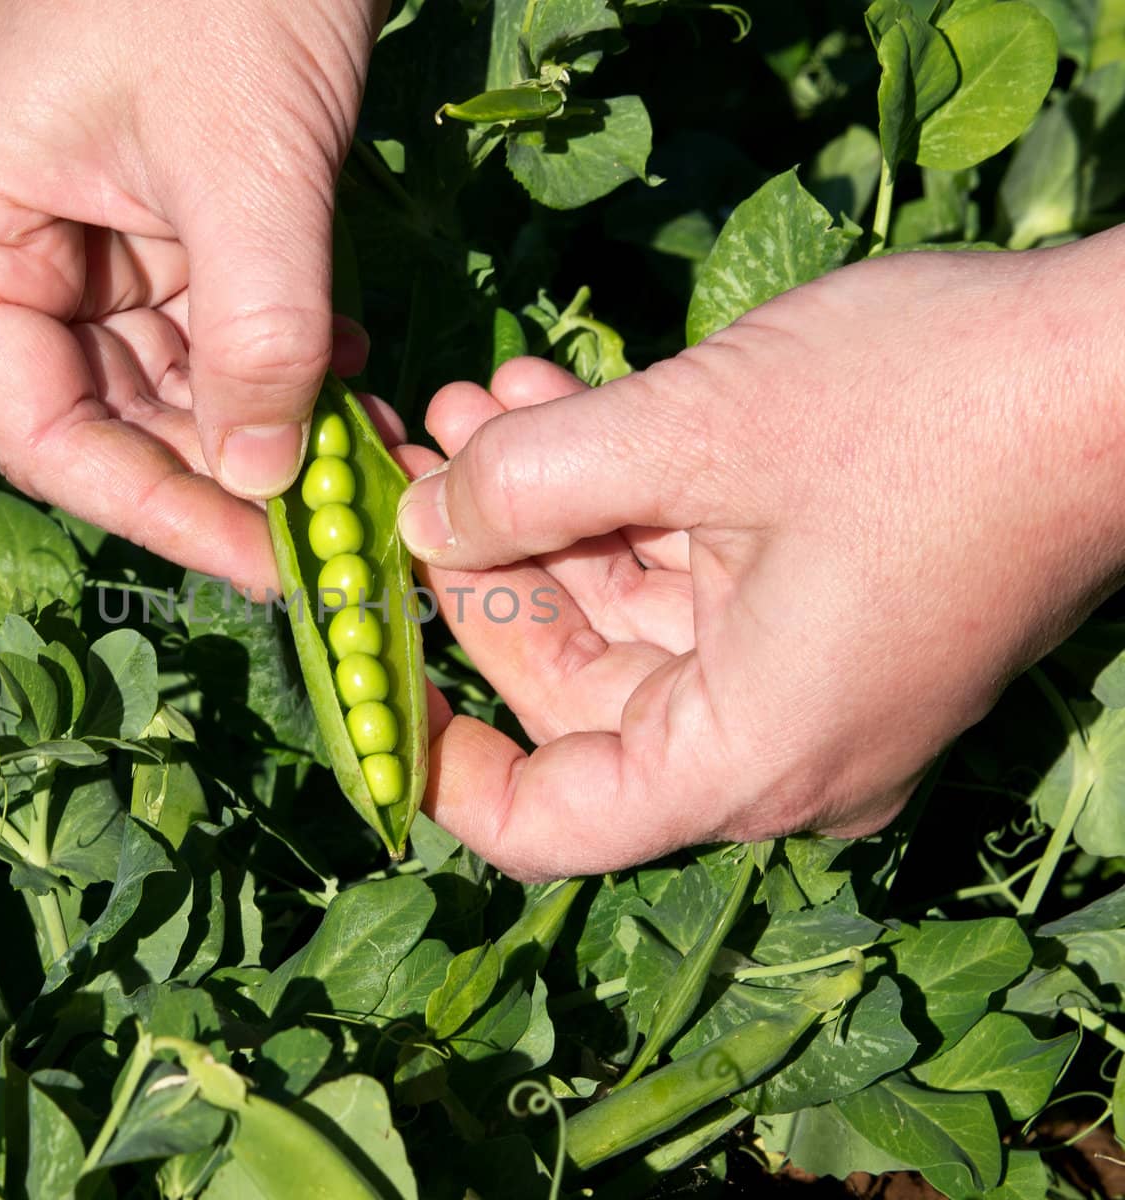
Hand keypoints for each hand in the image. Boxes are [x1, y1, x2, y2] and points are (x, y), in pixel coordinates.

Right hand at [0, 0, 382, 593]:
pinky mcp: (141, 227)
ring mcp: (68, 242)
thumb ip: (259, 338)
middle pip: (108, 420)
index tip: (267, 566)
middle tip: (342, 524)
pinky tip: (351, 376)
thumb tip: (268, 484)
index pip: (42, 435)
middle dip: (232, 473)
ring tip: (366, 450)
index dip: (158, 512)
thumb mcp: (246, 171)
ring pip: (166, 387)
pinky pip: (202, 332)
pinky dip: (276, 364)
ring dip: (267, 425)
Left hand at [396, 234, 1124, 879]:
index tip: (363, 673)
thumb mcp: (695, 428)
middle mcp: (781, 746)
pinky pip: (692, 575)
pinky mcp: (833, 614)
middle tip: (405, 466)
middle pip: (573, 693)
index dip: (437, 763)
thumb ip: (529, 482)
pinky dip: (620, 497)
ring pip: (626, 616)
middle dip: (481, 566)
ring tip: (465, 405)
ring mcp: (813, 681)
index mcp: (752, 756)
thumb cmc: (935, 404)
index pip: (550, 824)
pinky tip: (548, 401)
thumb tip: (419, 518)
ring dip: (541, 508)